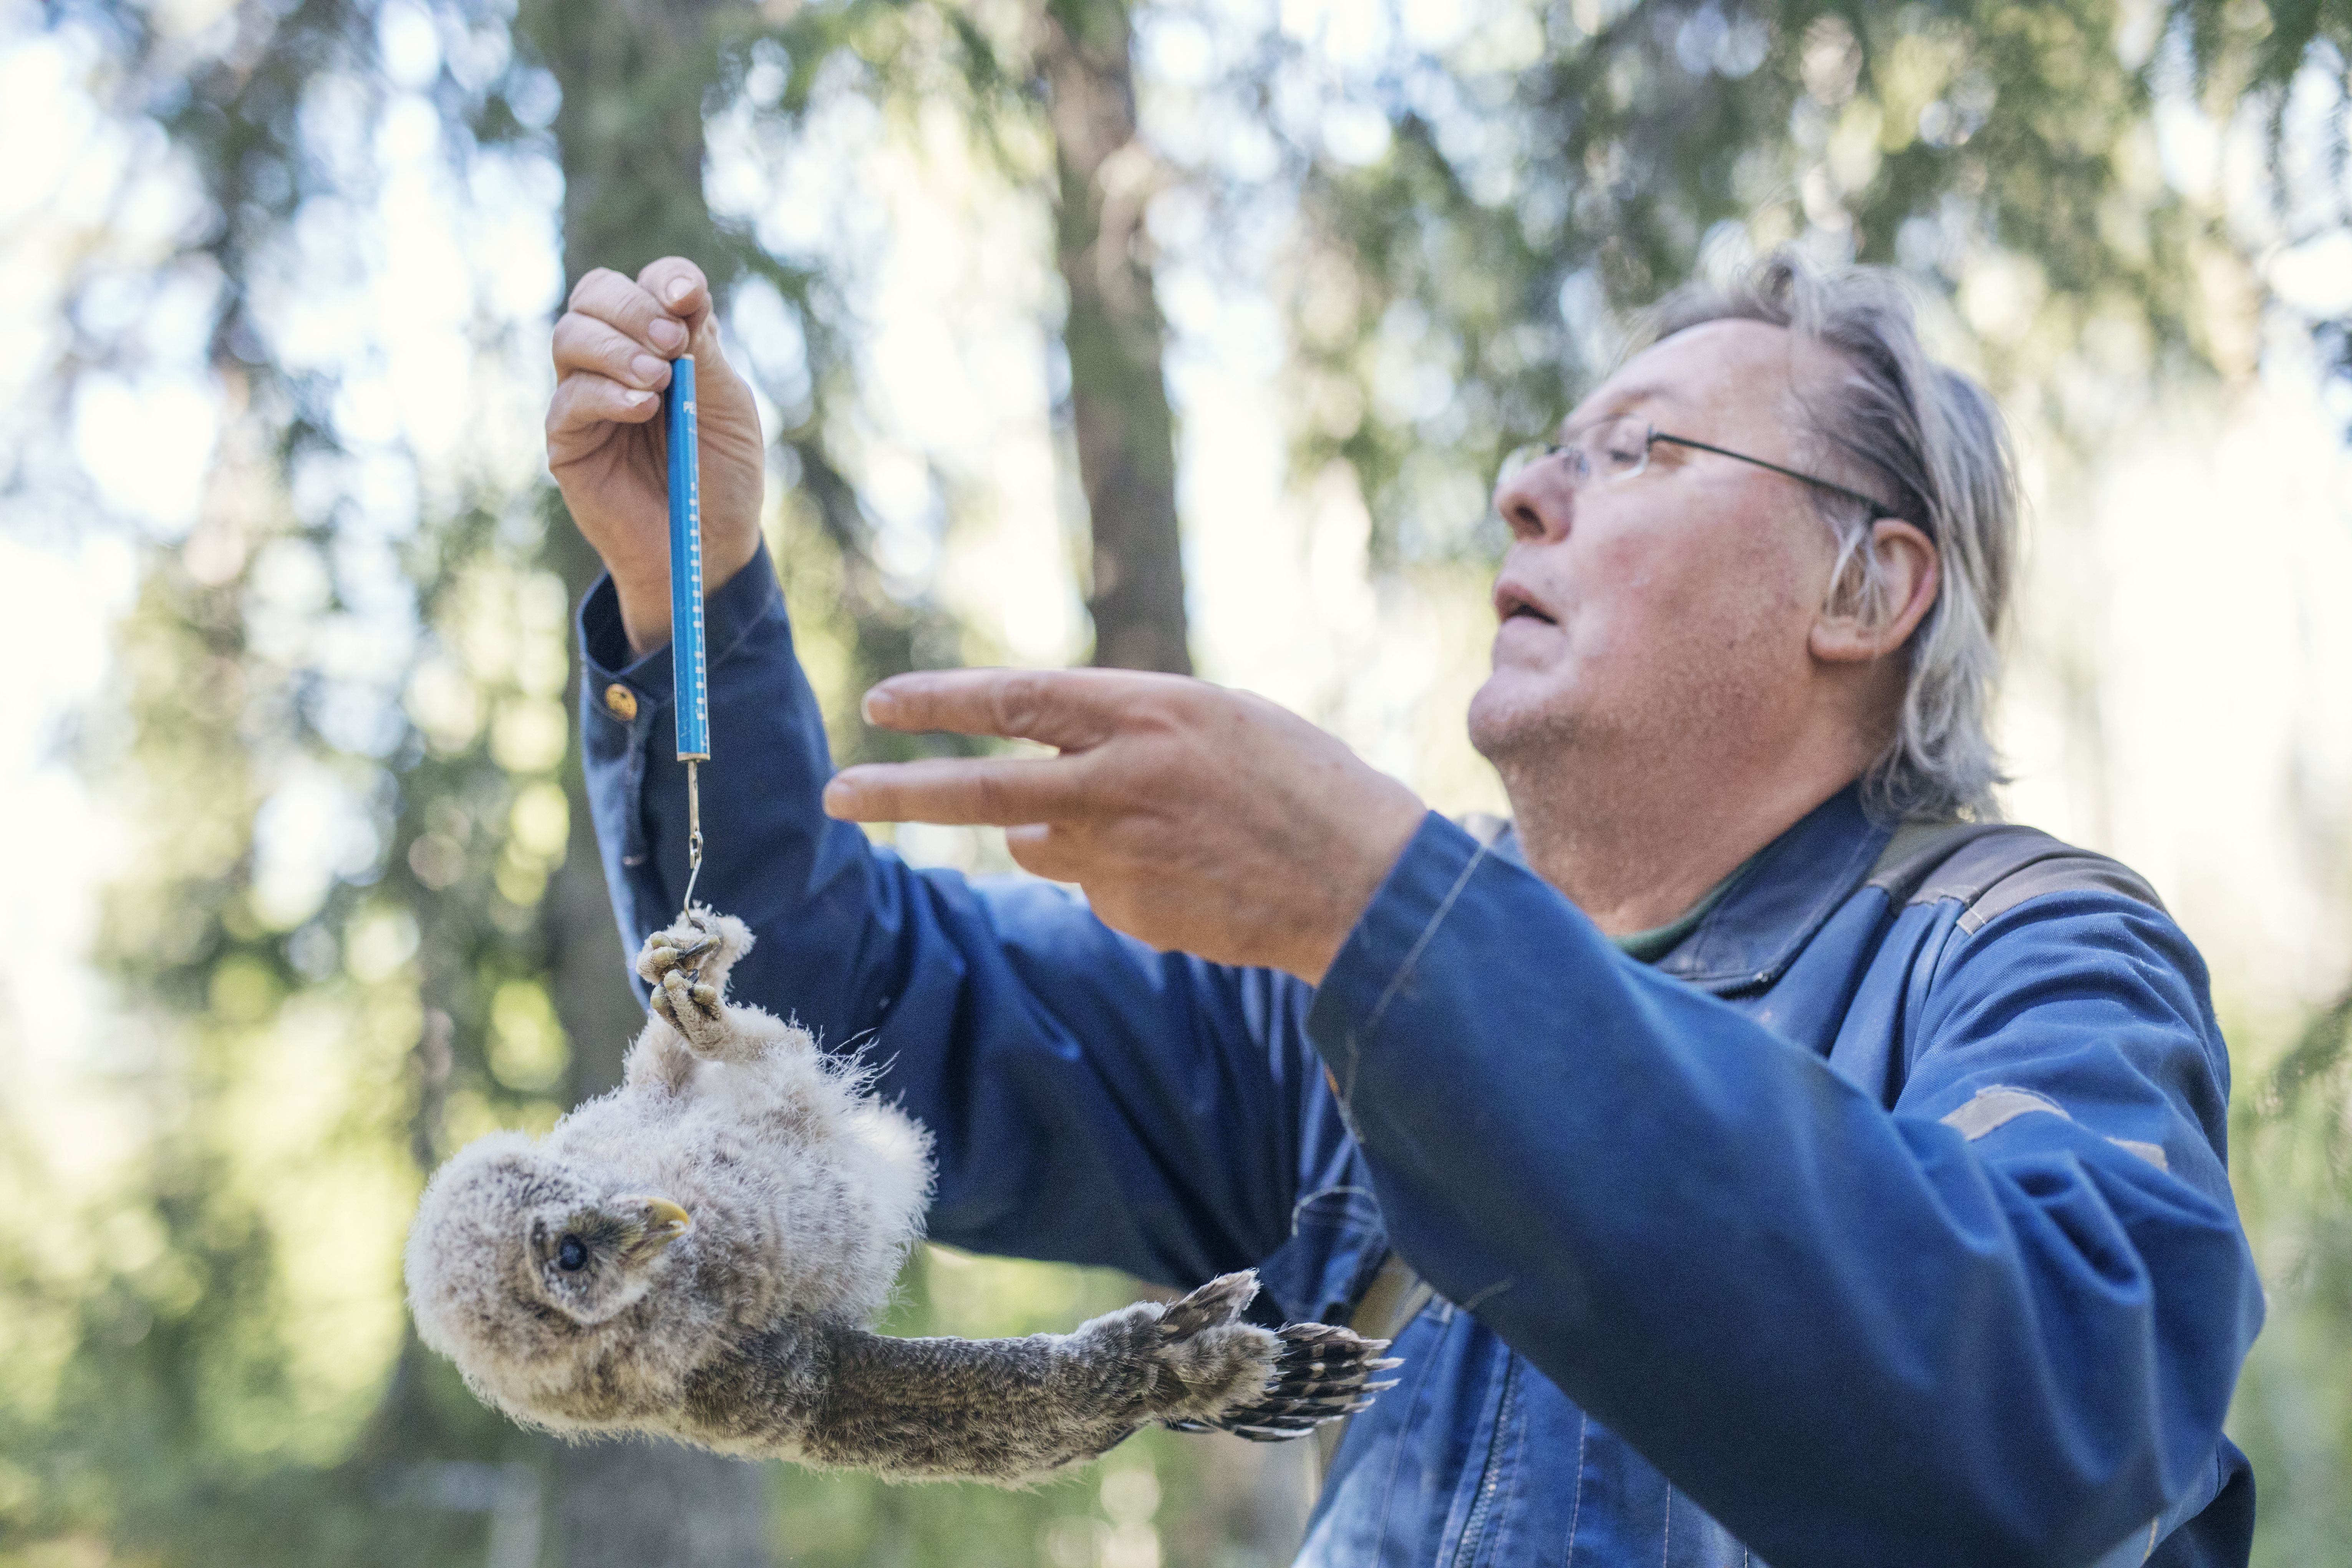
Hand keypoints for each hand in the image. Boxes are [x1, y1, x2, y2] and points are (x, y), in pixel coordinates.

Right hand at [547, 257, 766, 655]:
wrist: (707, 547)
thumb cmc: (722, 476)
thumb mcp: (728, 409)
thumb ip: (704, 353)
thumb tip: (683, 296)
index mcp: (662, 341)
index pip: (649, 284)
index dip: (665, 280)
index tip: (687, 297)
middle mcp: (616, 358)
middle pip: (595, 295)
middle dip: (632, 308)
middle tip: (670, 342)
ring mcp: (585, 396)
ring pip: (570, 336)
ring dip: (615, 348)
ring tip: (657, 381)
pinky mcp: (567, 439)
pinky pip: (569, 400)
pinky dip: (606, 395)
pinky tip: (642, 409)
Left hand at [819, 669, 1427, 983]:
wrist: (1364, 880)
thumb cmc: (1299, 783)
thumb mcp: (1214, 721)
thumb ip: (1120, 733)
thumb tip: (1035, 780)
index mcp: (1146, 711)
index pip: (1015, 697)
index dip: (941, 700)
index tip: (881, 703)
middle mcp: (1119, 779)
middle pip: (980, 786)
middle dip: (897, 790)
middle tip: (835, 793)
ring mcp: (1120, 853)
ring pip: (1038, 840)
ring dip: (1060, 830)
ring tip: (1155, 827)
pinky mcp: (1130, 910)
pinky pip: (1093, 884)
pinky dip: (1119, 873)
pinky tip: (1189, 871)